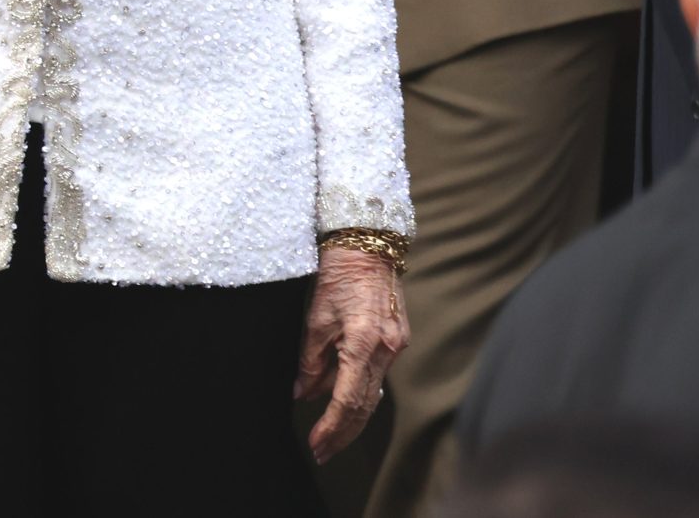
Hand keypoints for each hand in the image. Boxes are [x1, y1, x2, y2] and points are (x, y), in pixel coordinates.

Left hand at [295, 245, 407, 462]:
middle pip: (365, 406)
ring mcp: (395, 346)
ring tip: (326, 434)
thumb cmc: (338, 275)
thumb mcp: (315, 318)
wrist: (368, 246)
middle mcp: (386, 350)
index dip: (331, 426)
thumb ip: (310, 360)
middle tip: (322, 452)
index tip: (316, 444)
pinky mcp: (396, 340)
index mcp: (364, 344)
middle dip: (342, 432)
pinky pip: (375, 374)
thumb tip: (302, 392)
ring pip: (372, 393)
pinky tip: (337, 399)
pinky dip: (356, 390)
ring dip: (349, 415)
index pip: (348, 400)